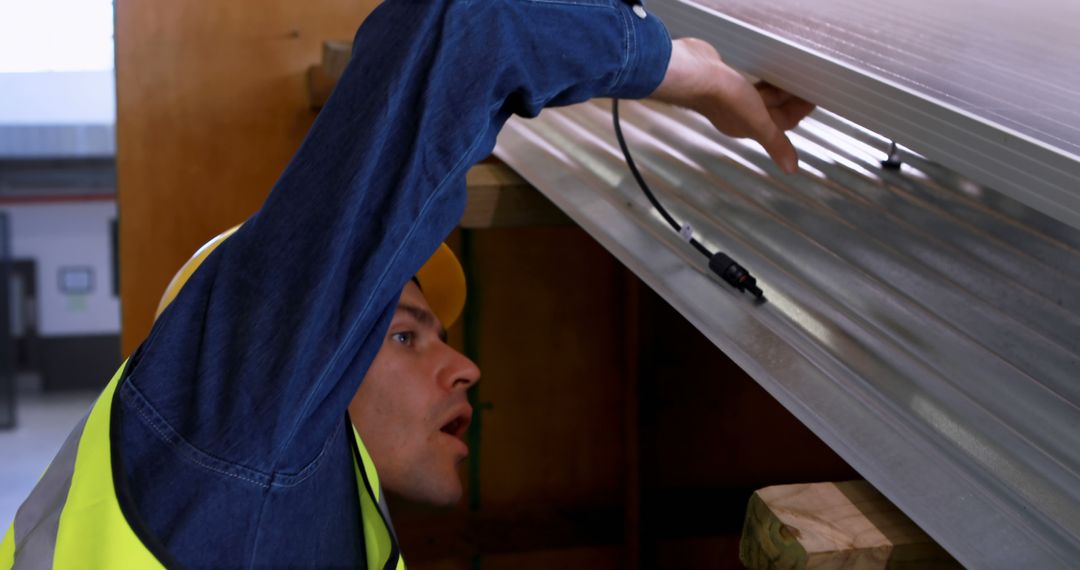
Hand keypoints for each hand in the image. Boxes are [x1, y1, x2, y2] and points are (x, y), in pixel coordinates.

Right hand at [650, 38, 814, 173]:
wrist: (693, 73)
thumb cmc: (722, 97)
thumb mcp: (757, 122)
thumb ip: (776, 143)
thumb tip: (791, 169)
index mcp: (747, 127)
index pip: (782, 123)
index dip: (799, 111)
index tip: (814, 97)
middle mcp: (739, 114)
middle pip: (773, 108)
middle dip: (790, 98)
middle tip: (808, 81)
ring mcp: (730, 96)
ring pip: (761, 95)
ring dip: (776, 87)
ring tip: (791, 73)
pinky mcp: (723, 78)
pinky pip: (747, 81)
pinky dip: (760, 76)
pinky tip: (764, 67)